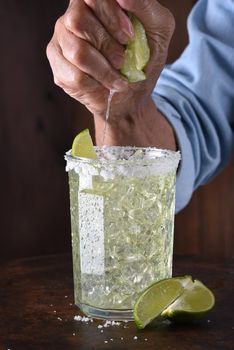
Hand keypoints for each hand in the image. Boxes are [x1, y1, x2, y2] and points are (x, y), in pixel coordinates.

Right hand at [47, 0, 175, 148]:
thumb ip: (145, 6)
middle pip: (77, 20)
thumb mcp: (158, 29)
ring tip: (118, 77)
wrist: (133, 94)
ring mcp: (61, 41)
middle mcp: (73, 16)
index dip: (110, 16)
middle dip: (107, 45)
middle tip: (123, 60)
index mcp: (96, 1)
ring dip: (104, 70)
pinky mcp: (58, 66)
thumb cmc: (144, 59)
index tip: (128, 37)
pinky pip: (74, 76)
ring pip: (77, 52)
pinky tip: (104, 85)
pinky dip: (97, 84)